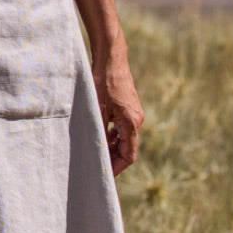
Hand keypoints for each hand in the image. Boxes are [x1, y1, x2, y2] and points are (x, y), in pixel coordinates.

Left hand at [92, 53, 143, 175]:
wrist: (111, 57)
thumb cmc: (102, 81)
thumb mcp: (97, 108)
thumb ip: (99, 131)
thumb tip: (95, 151)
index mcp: (131, 123)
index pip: (128, 155)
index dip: (116, 168)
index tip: (104, 176)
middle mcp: (136, 120)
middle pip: (127, 148)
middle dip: (113, 159)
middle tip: (96, 166)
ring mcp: (133, 112)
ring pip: (124, 138)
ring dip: (111, 147)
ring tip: (96, 153)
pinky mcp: (128, 106)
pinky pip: (122, 127)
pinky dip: (112, 135)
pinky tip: (100, 135)